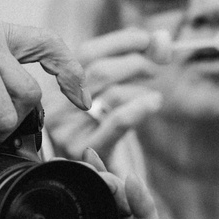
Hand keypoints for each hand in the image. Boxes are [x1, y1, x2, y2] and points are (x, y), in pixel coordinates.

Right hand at [44, 28, 163, 157]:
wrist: (101, 179)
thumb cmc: (107, 133)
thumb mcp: (115, 93)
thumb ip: (136, 61)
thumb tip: (161, 39)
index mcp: (59, 87)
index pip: (87, 52)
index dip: (120, 41)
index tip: (146, 39)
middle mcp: (57, 107)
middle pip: (101, 70)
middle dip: (136, 62)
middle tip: (156, 68)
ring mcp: (68, 130)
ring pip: (112, 93)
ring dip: (141, 87)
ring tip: (154, 94)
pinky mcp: (85, 151)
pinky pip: (118, 120)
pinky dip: (141, 107)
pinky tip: (153, 103)